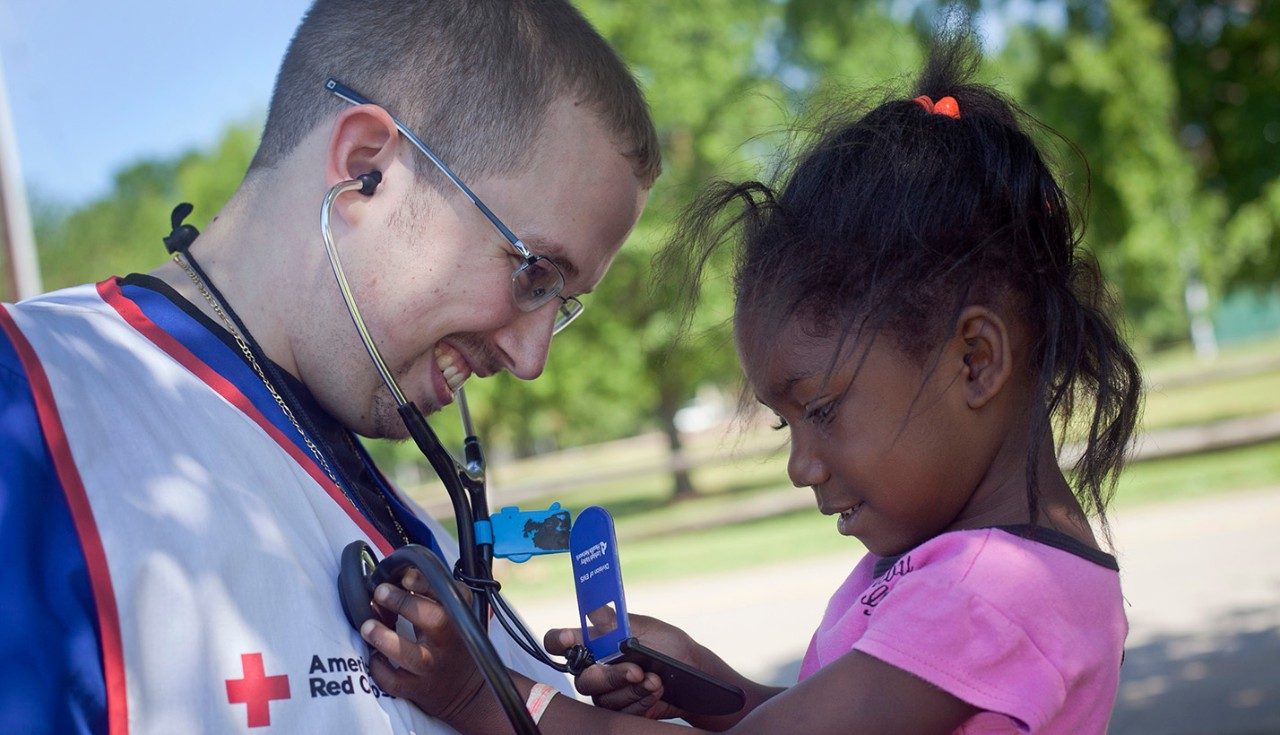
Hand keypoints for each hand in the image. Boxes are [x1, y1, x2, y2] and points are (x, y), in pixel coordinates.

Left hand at [359, 569, 489, 726]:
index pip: (446, 593)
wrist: (465, 686)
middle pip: (433, 620)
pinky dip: (380, 670)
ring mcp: (433, 665)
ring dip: (385, 639)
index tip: (405, 578)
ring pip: (410, 655)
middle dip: (403, 604)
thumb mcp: (449, 614)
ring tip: (367, 626)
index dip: (424, 584)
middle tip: (380, 592)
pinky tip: (374, 656)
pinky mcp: (419, 689)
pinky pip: (396, 682)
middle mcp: (449, 639)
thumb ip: (425, 596)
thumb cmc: (451, 640)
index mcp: (456, 615)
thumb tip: (388, 582)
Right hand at [544, 612, 701, 720]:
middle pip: (582, 679)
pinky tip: (657, 690)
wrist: (695, 675)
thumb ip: (618, 622)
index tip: (570, 639)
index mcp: (597, 642)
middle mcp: (597, 668)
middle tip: (636, 670)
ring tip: (656, 679)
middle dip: (610, 676)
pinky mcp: (622, 710)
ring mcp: (608, 692)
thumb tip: (594, 607)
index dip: (558, 640)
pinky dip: (641, 701)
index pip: (562, 642)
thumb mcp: (648, 629)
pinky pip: (621, 713)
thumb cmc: (670, 646)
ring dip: (632, 690)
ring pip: (604, 699)